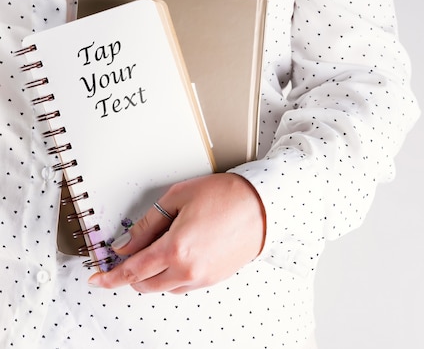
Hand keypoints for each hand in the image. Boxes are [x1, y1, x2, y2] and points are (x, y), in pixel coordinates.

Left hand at [88, 173, 265, 293]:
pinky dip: (173, 275)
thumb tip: (126, 243)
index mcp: (175, 248)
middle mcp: (188, 269)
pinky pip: (183, 286)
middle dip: (131, 273)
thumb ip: (147, 224)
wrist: (264, 206)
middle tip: (130, 254)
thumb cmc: (228, 196)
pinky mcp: (214, 278)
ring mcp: (202, 277)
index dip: (110, 277)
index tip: (97, 279)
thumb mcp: (179, 197)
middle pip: (144, 284)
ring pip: (163, 287)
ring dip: (153, 274)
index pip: (131, 271)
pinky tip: (179, 254)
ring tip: (162, 247)